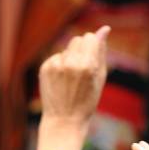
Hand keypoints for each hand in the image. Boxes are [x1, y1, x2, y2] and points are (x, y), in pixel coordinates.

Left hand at [36, 26, 109, 149]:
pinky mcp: (44, 68)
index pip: (89, 37)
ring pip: (66, 50)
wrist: (64, 120)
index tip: (92, 55)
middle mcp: (71, 63)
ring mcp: (56, 65)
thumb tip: (104, 29)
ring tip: (71, 79)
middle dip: (81, 50)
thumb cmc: (87, 100)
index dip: (92, 46)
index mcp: (88, 65)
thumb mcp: (100, 77)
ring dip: (70, 58)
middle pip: (77, 40)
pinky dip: (59, 66)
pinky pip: (55, 58)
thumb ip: (101, 51)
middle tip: (82, 69)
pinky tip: (61, 82)